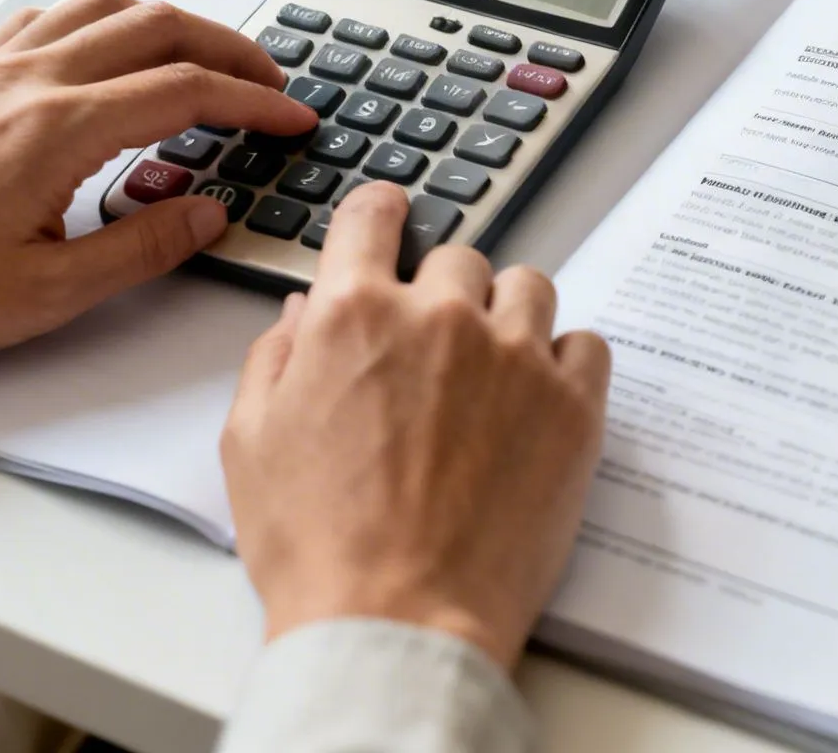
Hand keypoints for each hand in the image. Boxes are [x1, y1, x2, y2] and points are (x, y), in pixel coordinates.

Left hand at [0, 0, 316, 366]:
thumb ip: (144, 248)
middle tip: (269, 80)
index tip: (291, 115)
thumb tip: (206, 215)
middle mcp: (26, 83)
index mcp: (58, 130)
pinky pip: (45, 18)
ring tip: (204, 58)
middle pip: (156, 27)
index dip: (254, 100)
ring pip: (102, 7)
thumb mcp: (50, 293)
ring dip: (168, 23)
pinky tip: (111, 53)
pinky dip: (99, 22)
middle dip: (229, 48)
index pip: (187, 91)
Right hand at [221, 183, 610, 667]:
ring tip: (492, 376)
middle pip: (459, 260)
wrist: (398, 621)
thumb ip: (276, 359)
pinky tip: (539, 402)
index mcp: (353, 314)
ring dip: (509, 318)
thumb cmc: (318, 547)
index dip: (381, 216)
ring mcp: (516, 358)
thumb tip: (302, 314)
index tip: (391, 222)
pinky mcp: (575, 406)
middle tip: (434, 354)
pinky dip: (566, 364)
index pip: (374, 216)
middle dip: (444, 296)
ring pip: (528, 289)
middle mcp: (441, 318)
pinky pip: (587, 345)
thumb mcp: (251, 444)